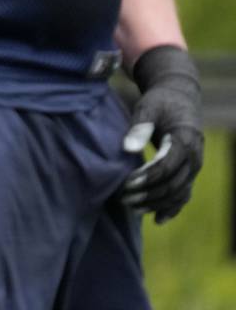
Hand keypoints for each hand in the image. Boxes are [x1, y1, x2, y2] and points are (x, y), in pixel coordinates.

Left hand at [122, 45, 202, 222]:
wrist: (180, 97)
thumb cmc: (160, 101)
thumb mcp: (148, 107)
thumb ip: (139, 126)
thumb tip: (128, 149)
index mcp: (186, 141)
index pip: (168, 167)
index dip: (147, 178)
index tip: (127, 184)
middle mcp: (194, 158)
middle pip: (173, 184)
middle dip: (149, 194)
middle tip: (123, 198)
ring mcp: (194, 167)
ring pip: (178, 193)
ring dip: (156, 203)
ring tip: (131, 208)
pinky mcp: (189, 172)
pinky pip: (183, 194)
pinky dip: (171, 208)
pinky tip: (157, 220)